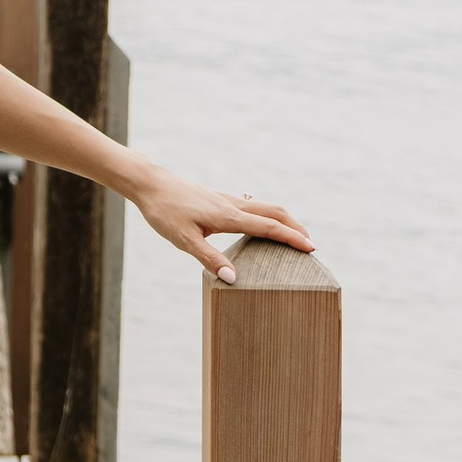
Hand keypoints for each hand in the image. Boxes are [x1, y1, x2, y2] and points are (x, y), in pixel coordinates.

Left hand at [129, 172, 313, 281]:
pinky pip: (251, 206)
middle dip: (295, 227)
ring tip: (292, 236)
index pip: (269, 227)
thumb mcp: (183, 240)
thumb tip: (233, 278)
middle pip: (274, 212)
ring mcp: (226, 200)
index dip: (292, 238)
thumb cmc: (164, 211)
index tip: (312, 248)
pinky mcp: (217, 199)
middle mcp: (232, 205)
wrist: (149, 183)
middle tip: (310, 245)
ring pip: (264, 206)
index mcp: (228, 216)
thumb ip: (209, 258)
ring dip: (282, 219)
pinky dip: (266, 215)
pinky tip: (260, 224)